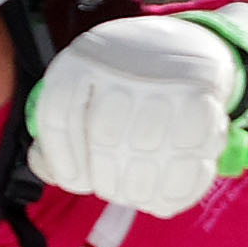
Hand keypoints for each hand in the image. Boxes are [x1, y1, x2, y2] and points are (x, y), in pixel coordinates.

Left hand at [27, 7, 247, 214]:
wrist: (193, 47)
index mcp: (81, 59)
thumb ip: (62, 130)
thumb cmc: (127, 84)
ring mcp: (163, 77)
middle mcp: (121, 61)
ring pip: (146, 150)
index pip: (58, 115)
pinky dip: (175, 191)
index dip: (63, 161)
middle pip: (105, 137)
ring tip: (138, 196)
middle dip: (107, 180)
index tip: (77, 183)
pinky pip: (186, 155)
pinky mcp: (201, 98)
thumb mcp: (86, 90)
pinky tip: (164, 199)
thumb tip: (46, 167)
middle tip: (113, 191)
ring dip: (140, 189)